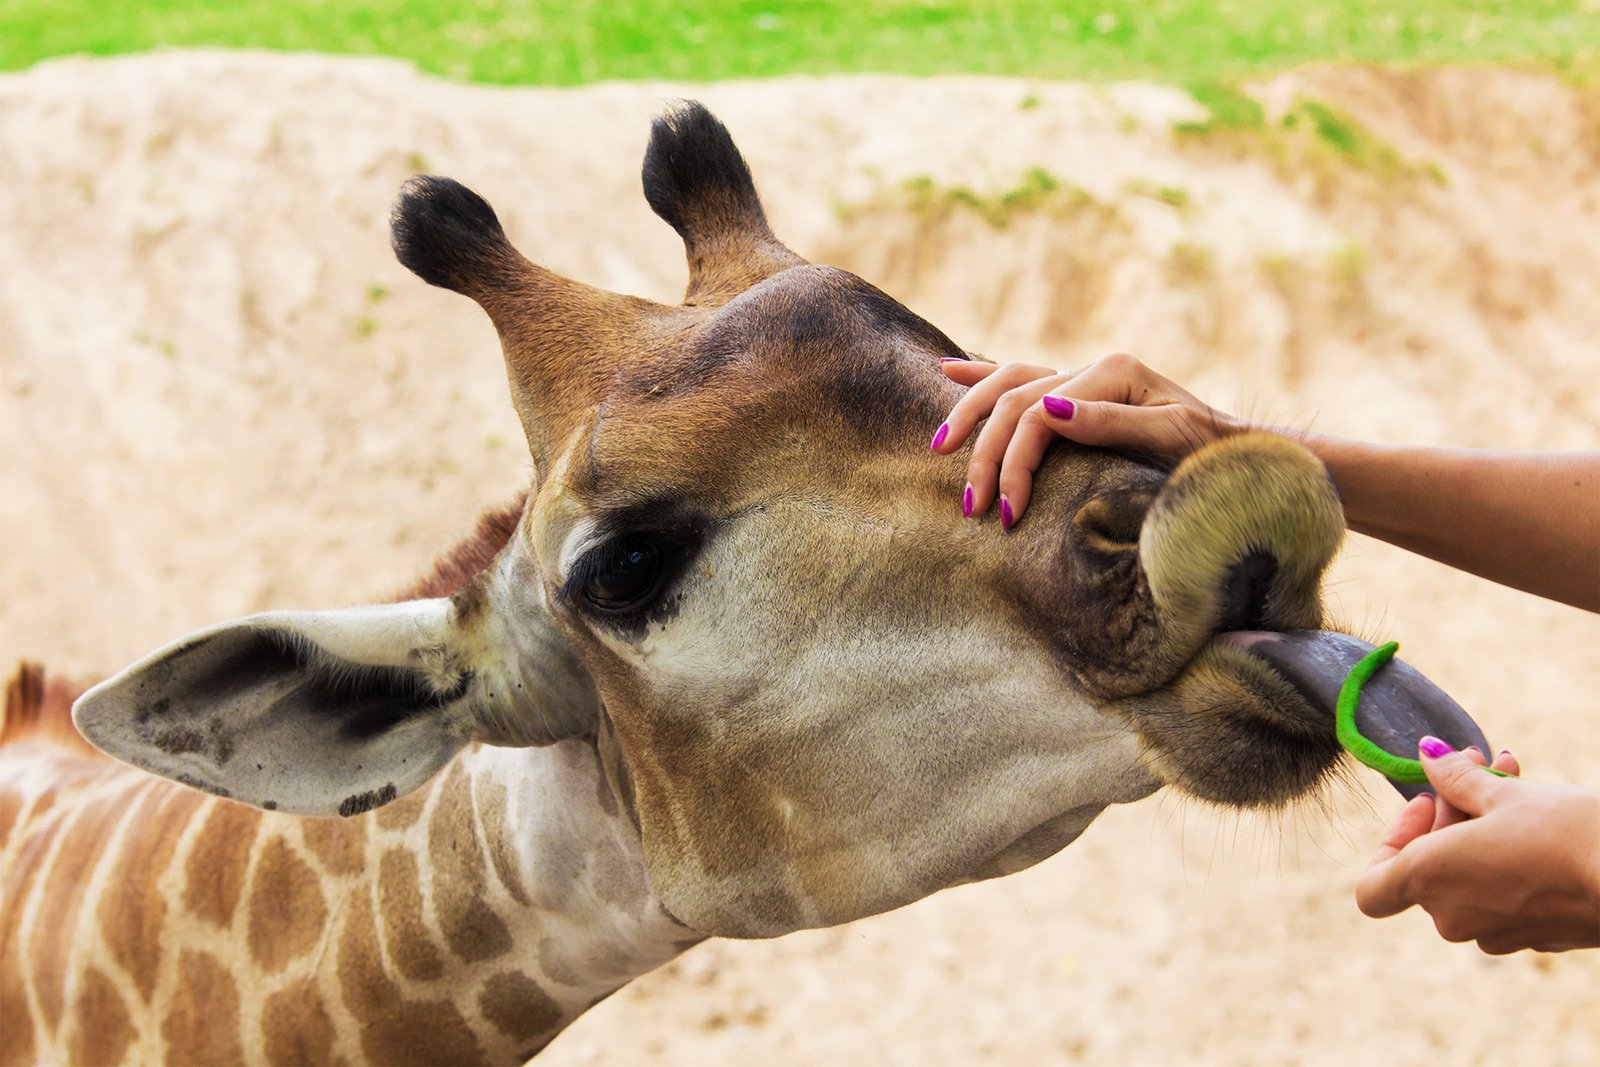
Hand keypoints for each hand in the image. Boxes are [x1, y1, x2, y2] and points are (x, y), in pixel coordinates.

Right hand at [931, 353, 1242, 525]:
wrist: (1240, 456)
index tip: (1007, 514)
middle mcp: (1093, 368)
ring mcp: (1084, 378)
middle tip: (971, 505)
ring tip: (941, 445)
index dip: (1014, 462)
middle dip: (985, 452)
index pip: (1038, 414)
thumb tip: (1048, 409)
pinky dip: (982, 374)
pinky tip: (948, 370)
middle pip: (1014, 399)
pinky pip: (1020, 378)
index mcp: (1113, 372)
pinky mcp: (1079, 394)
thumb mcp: (1171, 439)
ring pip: (1007, 382)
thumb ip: (1111, 423)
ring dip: (970, 412)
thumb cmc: (1213, 455)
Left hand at [1356, 739, 1599, 953]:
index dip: (1391, 841)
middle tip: (1479, 766)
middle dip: (1451, 811)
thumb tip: (1426, 753)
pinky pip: (1503, 896)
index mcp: (1429, 882)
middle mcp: (1453, 918)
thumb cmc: (1566, 835)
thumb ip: (1455, 778)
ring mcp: (1494, 934)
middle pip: (1428, 868)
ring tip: (1512, 777)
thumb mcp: (1504, 794)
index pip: (1371, 889)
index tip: (1428, 802)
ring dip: (1481, 826)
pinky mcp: (1535, 939)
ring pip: (1470, 877)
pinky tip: (1538, 818)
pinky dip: (1508, 859)